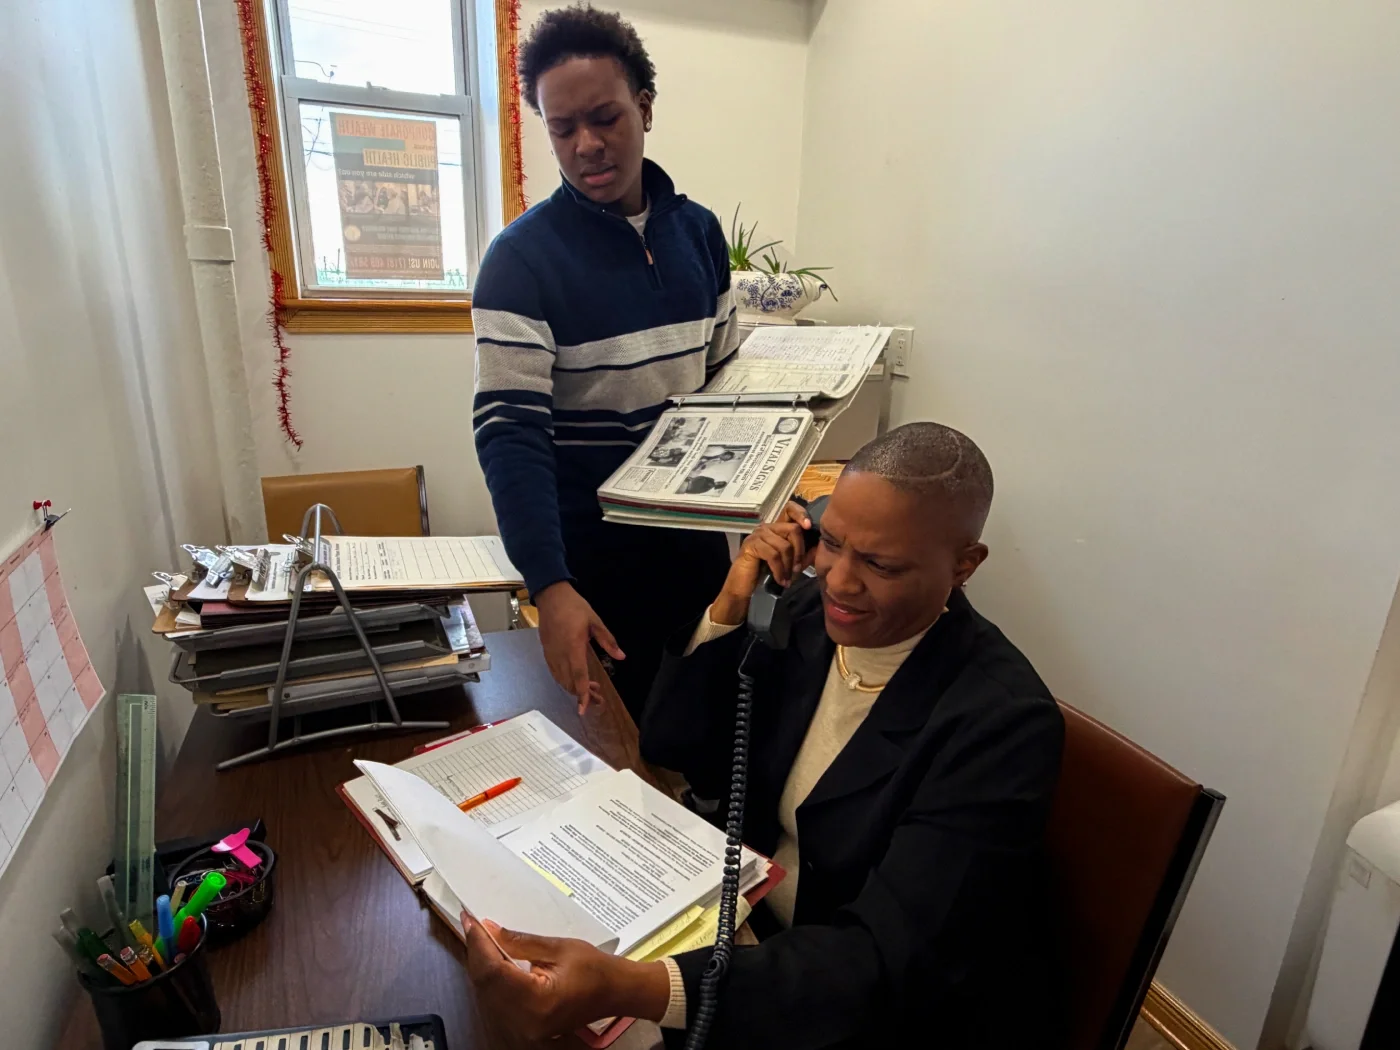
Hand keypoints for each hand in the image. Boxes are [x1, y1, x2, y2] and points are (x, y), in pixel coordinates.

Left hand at [462, 916, 669, 1041]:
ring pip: (487, 994)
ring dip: (481, 965)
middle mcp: (526, 1021)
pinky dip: (491, 978)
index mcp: (537, 1001)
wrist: (616, 993)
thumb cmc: (595, 968)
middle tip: (470, 923)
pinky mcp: (524, 1027)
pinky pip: (497, 1001)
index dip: (478, 943)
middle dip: (476, 951)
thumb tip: (489, 930)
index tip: (469, 919)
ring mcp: (524, 1028)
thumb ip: (520, 942)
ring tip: (478, 936)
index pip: (494, 971)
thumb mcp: (558, 947)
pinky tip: (491, 958)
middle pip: (485, 984)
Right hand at [534, 582, 623, 712]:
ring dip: (573, 688)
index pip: (578, 676)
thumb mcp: (595, 621)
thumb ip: (608, 641)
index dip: (582, 694)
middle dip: (582, 694)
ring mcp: (551, 653)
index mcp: (574, 647)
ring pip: (561, 679)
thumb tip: (621, 656)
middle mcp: (560, 654)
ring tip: (589, 690)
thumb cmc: (575, 607)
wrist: (551, 596)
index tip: (584, 708)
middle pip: (569, 682)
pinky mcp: (546, 651)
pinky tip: (573, 679)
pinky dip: (564, 680)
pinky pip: (554, 671)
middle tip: (598, 698)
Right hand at [711, 500, 814, 626]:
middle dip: (799, 552)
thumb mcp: (787, 562)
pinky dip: (780, 570)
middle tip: (798, 569)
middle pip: (793, 530)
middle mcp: (767, 527)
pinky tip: (781, 580)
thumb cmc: (765, 573)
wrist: (742, 586)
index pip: (789, 509)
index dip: (801, 514)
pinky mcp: (751, 545)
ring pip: (784, 545)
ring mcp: (758, 535)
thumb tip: (818, 548)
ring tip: (788, 579)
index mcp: (776, 528)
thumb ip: (801, 554)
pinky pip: (773, 555)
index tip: (809, 527)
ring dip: (789, 566)